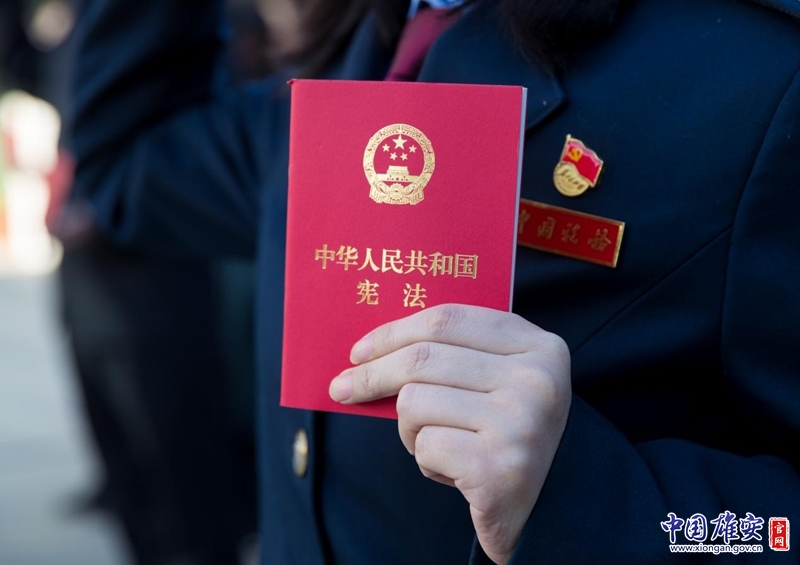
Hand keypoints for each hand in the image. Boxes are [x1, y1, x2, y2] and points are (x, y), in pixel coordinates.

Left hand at [328, 304, 571, 563]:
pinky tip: (454, 470)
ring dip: (410, 429)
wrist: (553, 504)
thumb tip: (369, 353)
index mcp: (539, 346)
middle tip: (341, 388)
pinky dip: (426, 460)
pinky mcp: (500, 467)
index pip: (446, 321)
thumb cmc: (509, 433)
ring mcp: (520, 423)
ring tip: (438, 443)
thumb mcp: (498, 381)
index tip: (358, 350)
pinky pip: (425, 446)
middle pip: (422, 359)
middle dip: (372, 375)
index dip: (393, 331)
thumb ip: (453, 356)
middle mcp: (536, 380)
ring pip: (415, 403)